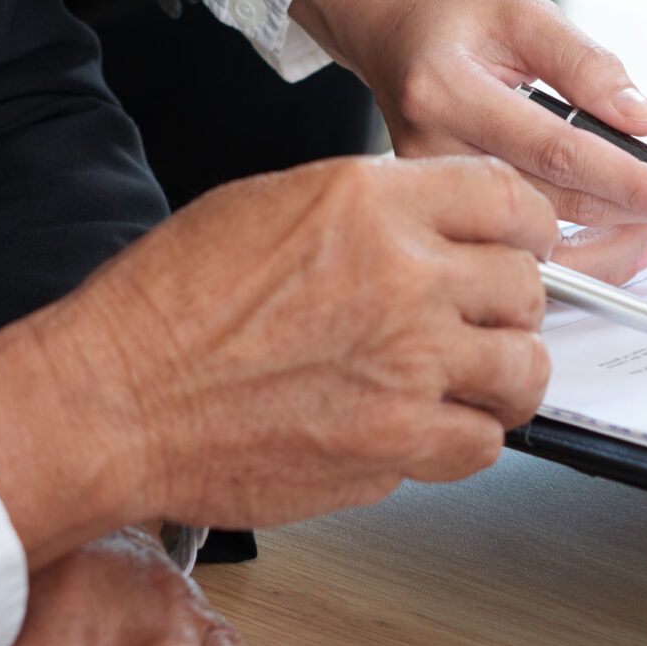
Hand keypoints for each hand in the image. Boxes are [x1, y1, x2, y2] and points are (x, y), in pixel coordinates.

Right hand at [0, 153, 556, 568]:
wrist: (118, 400)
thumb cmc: (168, 308)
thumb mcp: (271, 206)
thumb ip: (368, 210)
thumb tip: (430, 226)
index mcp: (371, 203)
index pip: (510, 200)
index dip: (524, 229)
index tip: (517, 249)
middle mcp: (403, 278)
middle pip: (527, 286)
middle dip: (506, 305)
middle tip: (474, 320)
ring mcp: (408, 366)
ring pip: (524, 371)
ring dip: (500, 377)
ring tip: (461, 379)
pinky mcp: (395, 445)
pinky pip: (483, 445)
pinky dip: (464, 440)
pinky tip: (426, 427)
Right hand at [288, 0, 646, 238]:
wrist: (385, 28)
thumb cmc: (450, 15)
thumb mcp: (522, 12)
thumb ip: (585, 64)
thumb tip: (644, 121)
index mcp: (445, 93)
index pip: (554, 149)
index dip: (628, 180)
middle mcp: (430, 155)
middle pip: (552, 205)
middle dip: (635, 210)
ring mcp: (431, 194)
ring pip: (540, 239)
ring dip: (615, 234)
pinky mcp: (442, 214)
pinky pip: (523, 245)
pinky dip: (582, 247)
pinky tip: (625, 234)